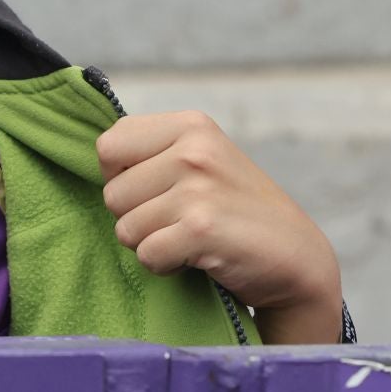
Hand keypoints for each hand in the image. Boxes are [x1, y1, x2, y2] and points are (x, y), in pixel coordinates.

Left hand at [97, 111, 341, 342]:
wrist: (296, 257)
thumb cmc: (235, 210)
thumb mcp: (201, 162)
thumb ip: (152, 153)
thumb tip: (95, 155)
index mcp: (191, 125)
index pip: (108, 146)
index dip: (121, 177)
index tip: (156, 190)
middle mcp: (194, 150)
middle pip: (112, 193)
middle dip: (136, 217)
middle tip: (179, 222)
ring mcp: (199, 188)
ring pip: (124, 228)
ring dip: (150, 244)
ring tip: (189, 239)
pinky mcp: (201, 229)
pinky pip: (145, 254)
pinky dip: (164, 266)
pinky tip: (196, 257)